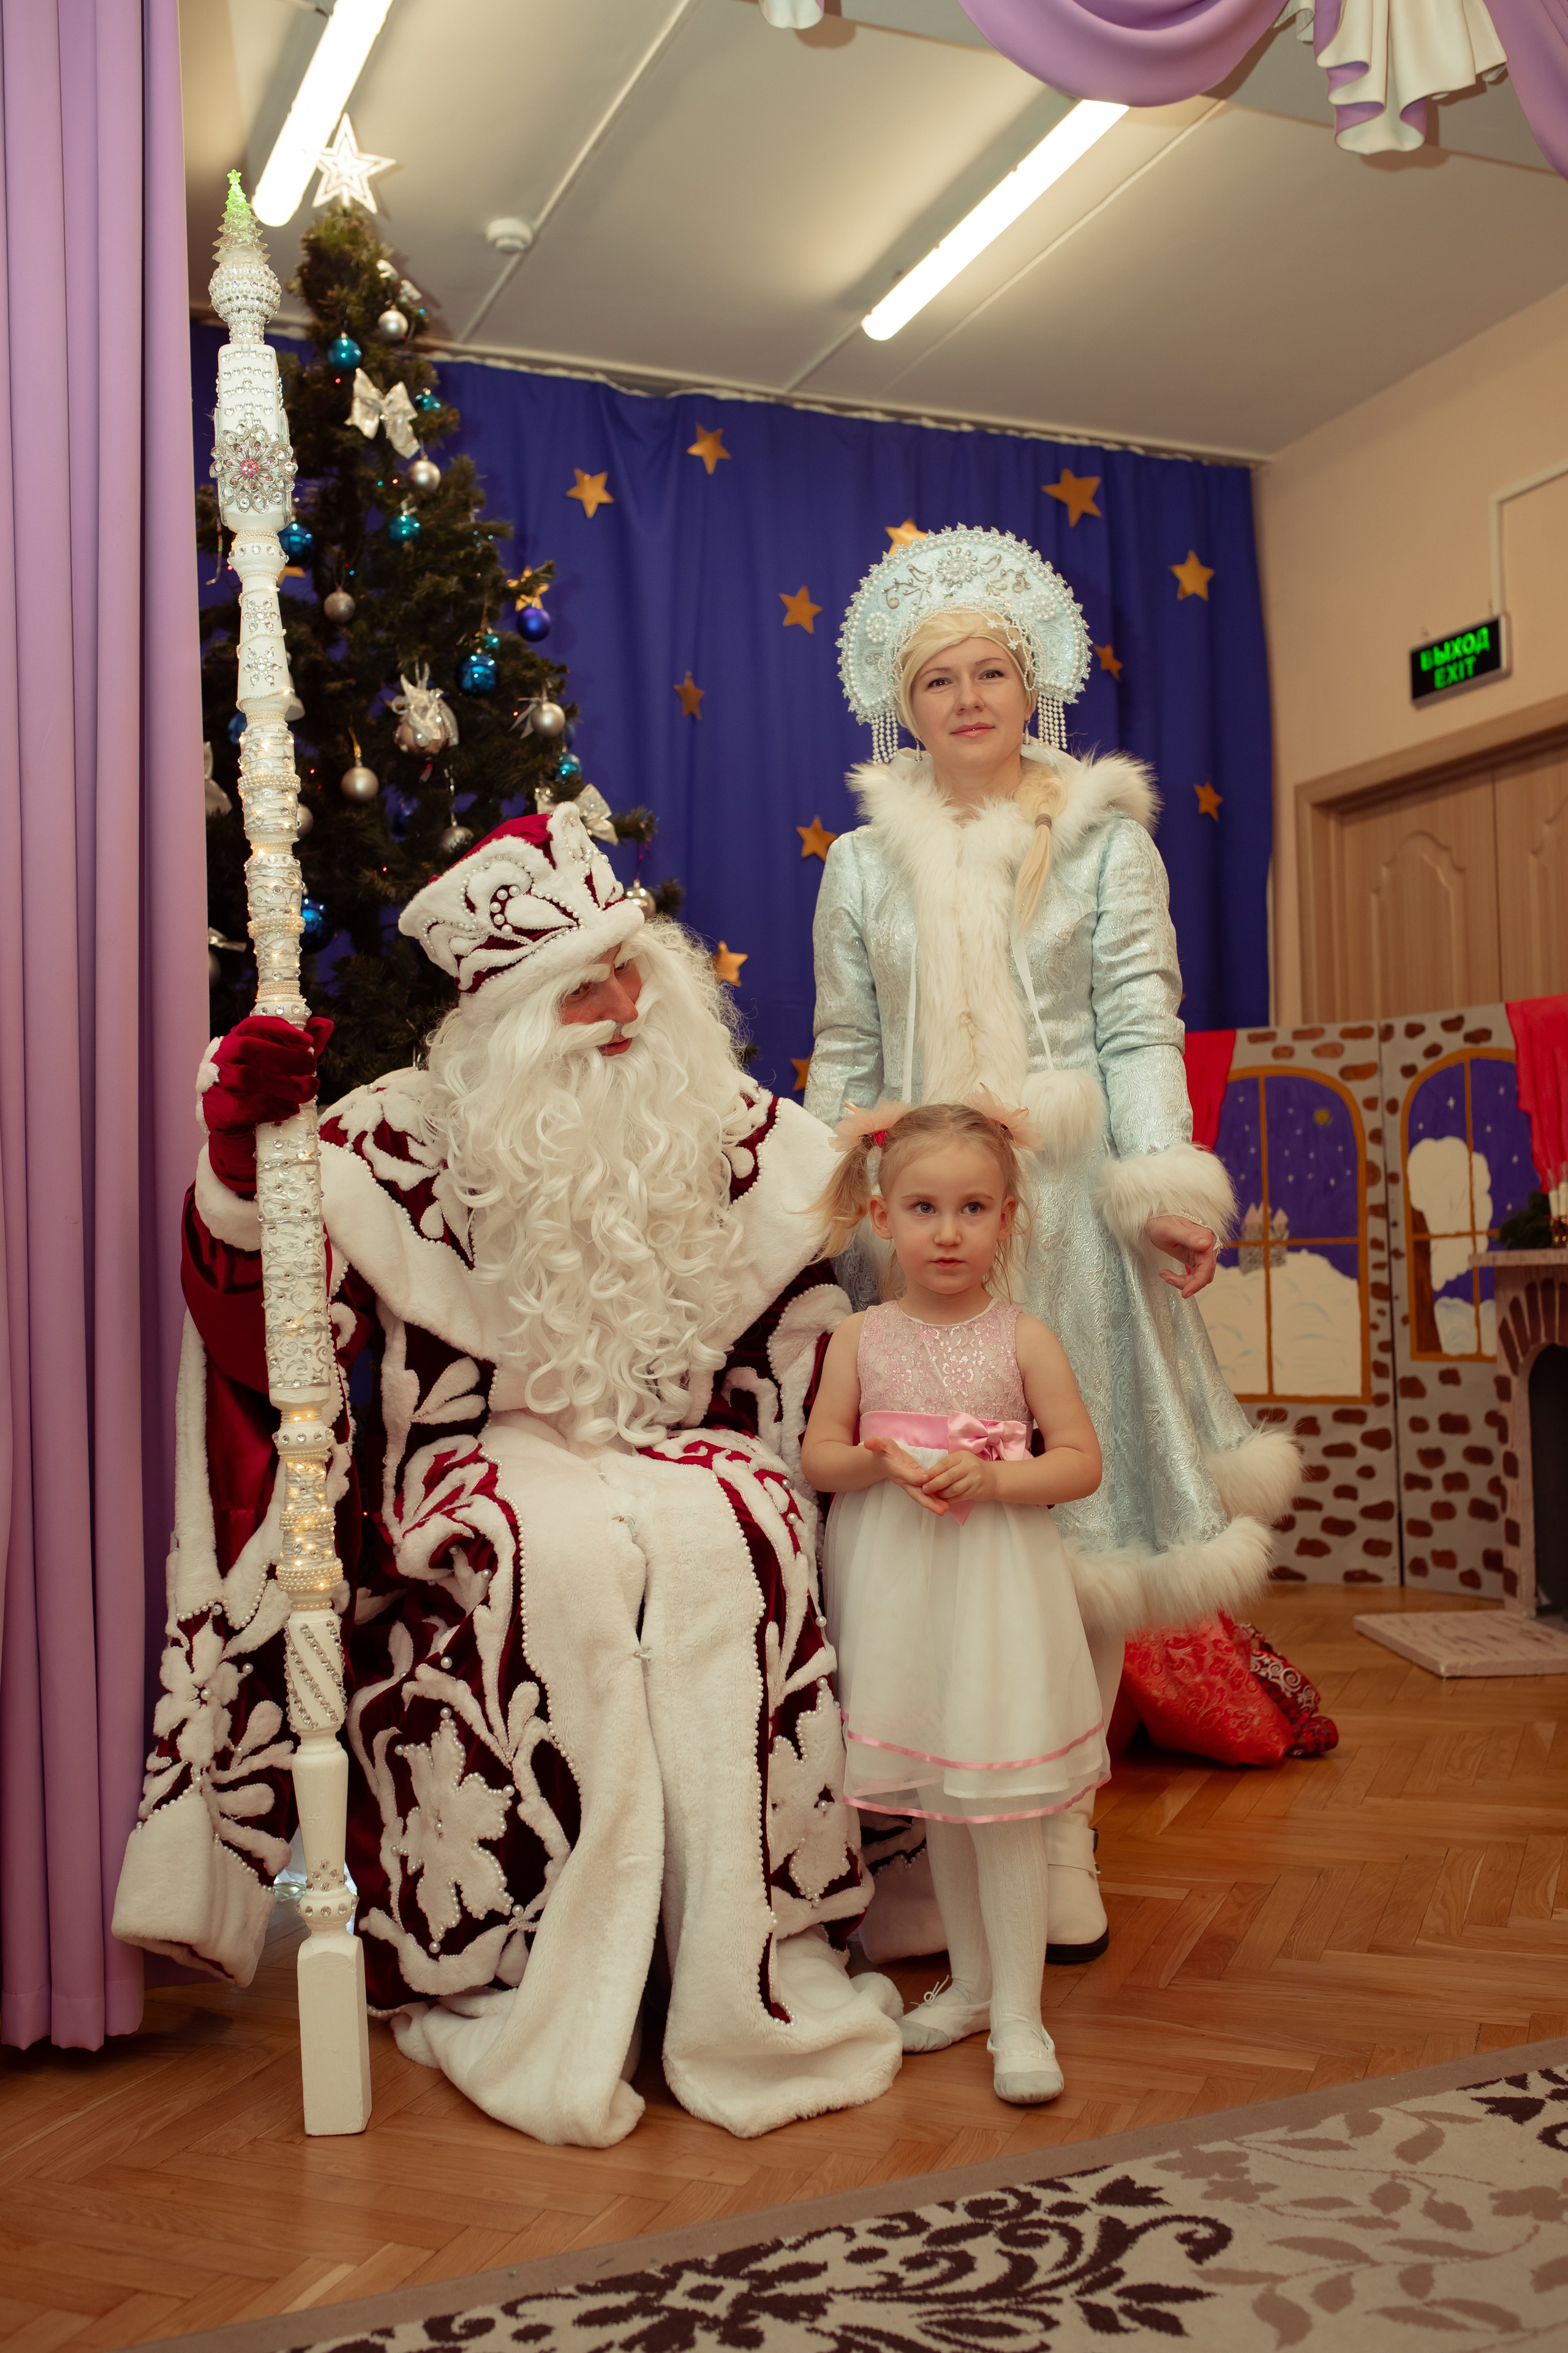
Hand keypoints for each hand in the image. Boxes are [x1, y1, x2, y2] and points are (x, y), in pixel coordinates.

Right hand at [201, 1014, 333, 1195]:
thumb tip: (326, 1024)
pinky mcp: (217, 1111)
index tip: (307, 1041)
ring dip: (284, 1085)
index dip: (280, 1029)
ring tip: (307, 1092)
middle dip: (286, 1057)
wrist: (241, 1136)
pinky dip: (273, 1107)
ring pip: (248, 1077)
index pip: (251, 1025)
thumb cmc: (263, 1094)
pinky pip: (246, 1106)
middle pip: (249, 1048)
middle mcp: (221, 1060)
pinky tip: (291, 1110)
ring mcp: (216, 1086)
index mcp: (235, 1043)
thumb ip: (301, 1048)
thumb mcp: (284, 1070)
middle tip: (312, 1069)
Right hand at [862, 1435, 948, 1515]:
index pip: (909, 1476)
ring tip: (946, 1510)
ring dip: (934, 1503)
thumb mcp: (879, 1444)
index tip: (926, 1480)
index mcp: (897, 1471)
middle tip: (942, 1510)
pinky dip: (935, 1498)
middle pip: (917, 1494)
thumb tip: (868, 1443)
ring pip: (923, 1496)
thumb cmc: (882, 1451)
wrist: (881, 1460)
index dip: (917, 1478)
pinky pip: (926, 1492)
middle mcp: (905, 1480)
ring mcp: (911, 1483)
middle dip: (929, 1502)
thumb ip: (876, 1444)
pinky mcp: (917, 1482)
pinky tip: (944, 1503)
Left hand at [920, 1450, 996, 1505]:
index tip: (922, 1478)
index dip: (933, 1471)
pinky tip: (943, 1500)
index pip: (945, 1463)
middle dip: (935, 1484)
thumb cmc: (972, 1468)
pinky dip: (949, 1500)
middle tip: (925, 1489)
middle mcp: (969, 1466)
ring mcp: (974, 1479)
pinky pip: (959, 1497)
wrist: (993, 1478)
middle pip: (949, 1477)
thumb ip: (947, 1466)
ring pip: (954, 1489)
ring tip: (934, 1495)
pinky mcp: (977, 1491)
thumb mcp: (961, 1461)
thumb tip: (927, 1476)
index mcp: (962, 1456)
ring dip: (942, 1494)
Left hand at [1144, 1212, 1217, 1296]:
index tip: (1185, 1293)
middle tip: (1167, 1278)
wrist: (1155, 1219)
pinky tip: (1167, 1273)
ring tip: (1164, 1274)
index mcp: (1205, 1238)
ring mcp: (1202, 1252)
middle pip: (1204, 1275)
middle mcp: (1207, 1246)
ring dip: (1183, 1281)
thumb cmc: (1161, 1221)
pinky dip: (1182, 1278)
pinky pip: (1194, 1274)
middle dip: (1187, 1283)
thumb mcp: (1170, 1229)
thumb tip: (1207, 1245)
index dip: (1198, 1283)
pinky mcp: (1195, 1257)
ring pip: (1199, 1276)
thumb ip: (1189, 1237)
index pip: (1207, 1267)